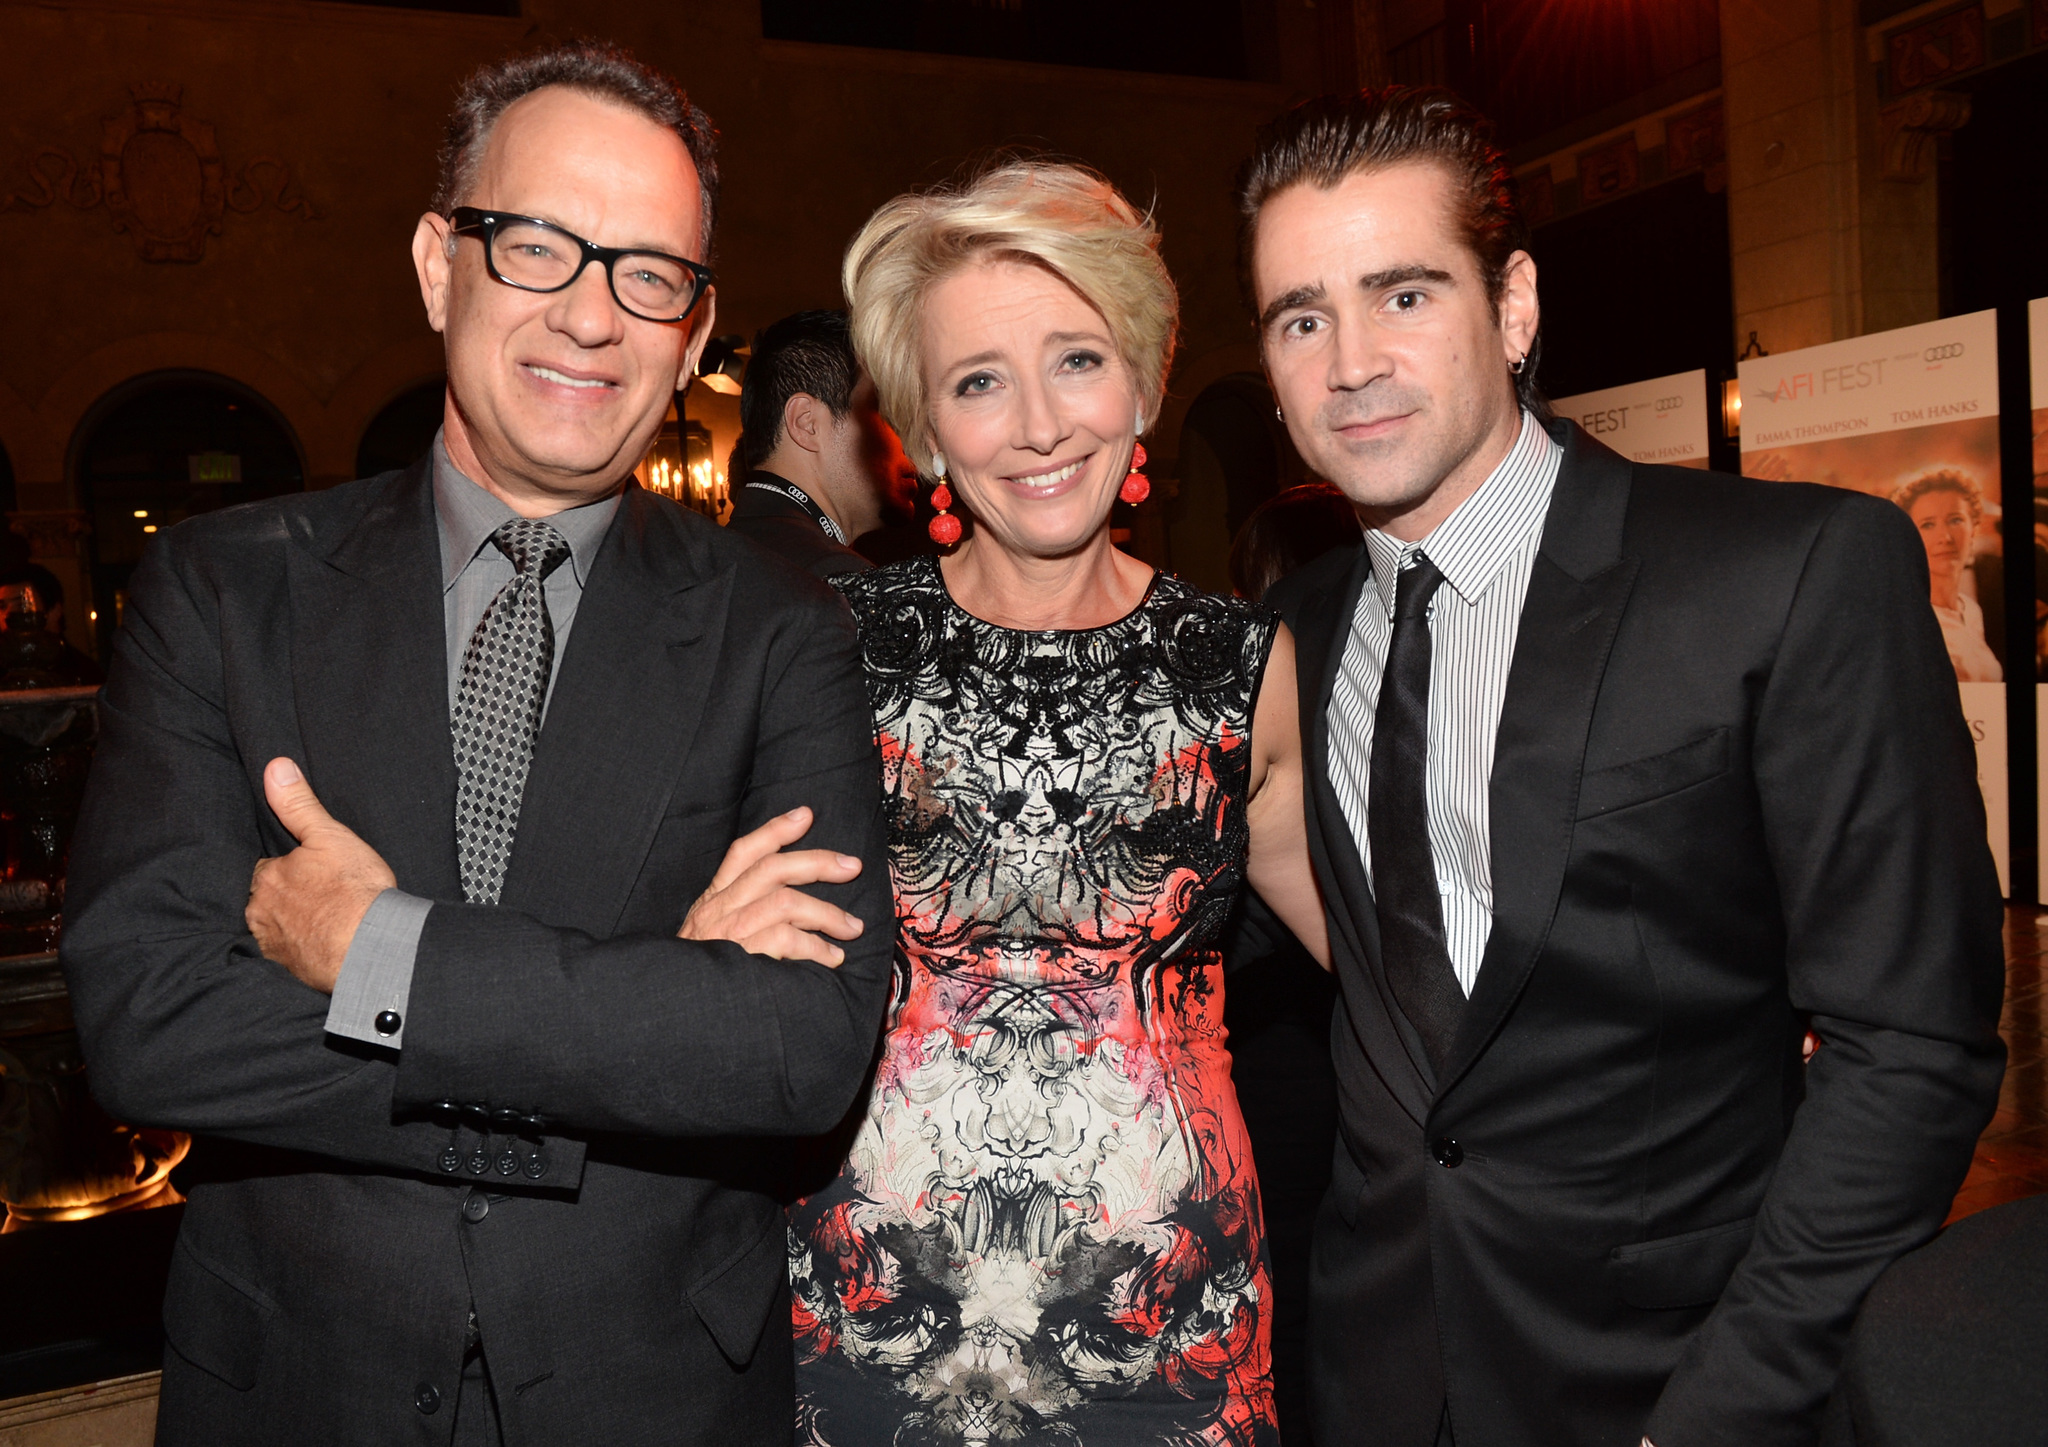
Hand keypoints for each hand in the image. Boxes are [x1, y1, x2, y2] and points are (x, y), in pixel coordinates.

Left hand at [245, 758, 396, 992]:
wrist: (372, 948)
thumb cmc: (355, 892)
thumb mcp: (330, 836)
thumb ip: (299, 804)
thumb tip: (275, 768)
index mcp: (267, 878)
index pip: (266, 869)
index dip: (286, 868)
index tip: (306, 871)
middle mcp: (260, 913)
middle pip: (265, 900)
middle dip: (285, 899)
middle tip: (317, 898)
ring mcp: (272, 946)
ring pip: (274, 929)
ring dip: (291, 926)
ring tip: (321, 923)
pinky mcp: (288, 972)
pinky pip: (288, 957)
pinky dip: (301, 952)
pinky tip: (323, 947)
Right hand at [680, 806, 865, 966]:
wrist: (673, 1003)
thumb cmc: (704, 972)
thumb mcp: (710, 933)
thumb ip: (741, 910)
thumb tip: (791, 898)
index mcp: (715, 898)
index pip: (743, 852)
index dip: (774, 830)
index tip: (805, 815)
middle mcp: (720, 908)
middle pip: (772, 868)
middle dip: (818, 862)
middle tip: (852, 867)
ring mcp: (730, 931)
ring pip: (786, 902)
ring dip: (827, 914)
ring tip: (852, 929)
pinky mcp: (741, 956)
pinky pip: (787, 939)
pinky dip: (816, 948)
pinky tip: (832, 958)